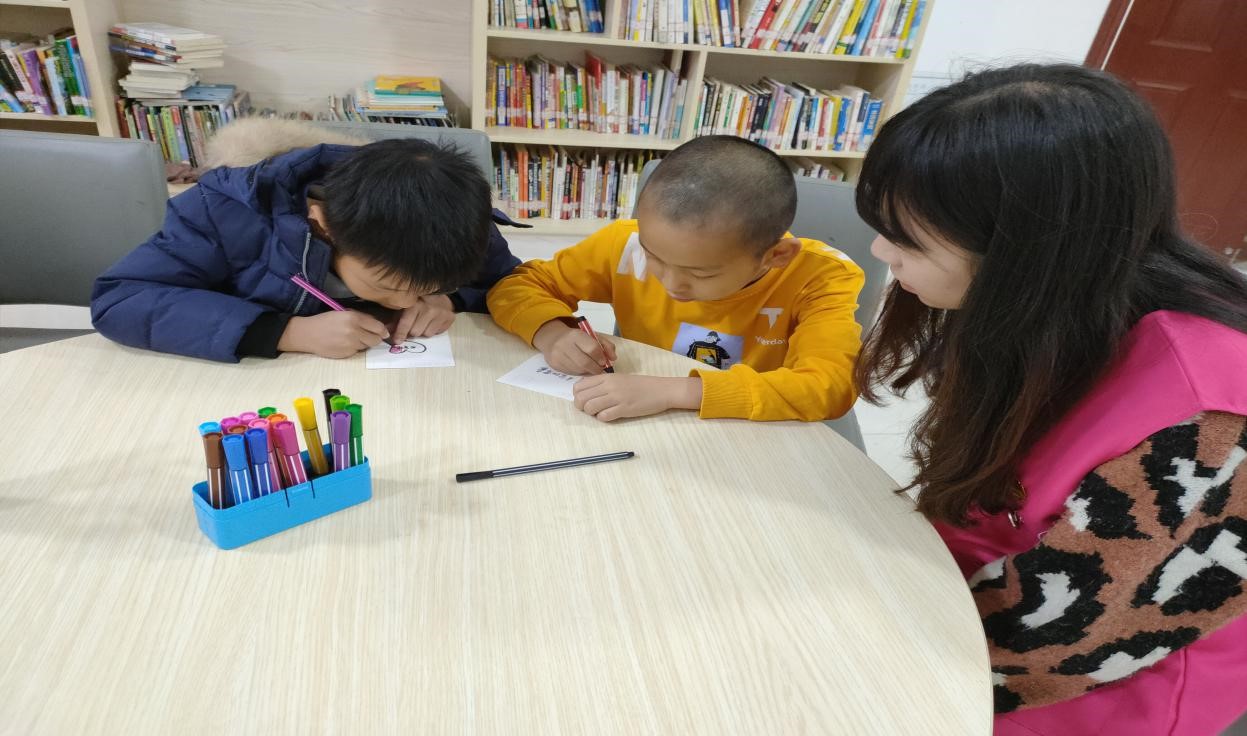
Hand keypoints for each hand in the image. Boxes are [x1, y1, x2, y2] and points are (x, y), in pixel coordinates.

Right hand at [277, 310, 388, 358]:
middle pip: (376, 340)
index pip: (378, 327)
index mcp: (354, 318)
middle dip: (375, 339)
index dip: (382, 331)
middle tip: (370, 336)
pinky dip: (354, 348)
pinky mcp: (346, 354)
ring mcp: (350, 345)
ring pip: (367, 346)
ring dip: (364, 343)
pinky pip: (357, 352)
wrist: (307, 334)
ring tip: (353, 338)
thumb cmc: (325, 321)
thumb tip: (378, 326)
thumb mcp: (343, 313)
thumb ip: (361, 318)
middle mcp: (354, 332)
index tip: (384, 332)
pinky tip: (345, 344)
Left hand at [392, 295, 455, 339]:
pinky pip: (436, 333)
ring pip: (426, 334)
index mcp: (415, 304)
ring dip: (423, 331)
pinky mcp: (449, 318)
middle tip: (413, 326)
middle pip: (415, 332)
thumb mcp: (406, 307)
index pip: (406, 323)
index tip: (396, 341)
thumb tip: (387, 331)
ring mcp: (440, 314)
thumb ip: (396, 319)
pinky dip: (433, 330)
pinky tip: (432, 322)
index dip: (400, 333)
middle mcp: (428, 309)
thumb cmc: (420, 302)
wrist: (442, 296)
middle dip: (412, 332)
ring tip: (424, 323)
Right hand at [532, 319, 617, 374]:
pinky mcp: (554, 365)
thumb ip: (606, 345)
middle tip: (600, 369)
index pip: (592, 348)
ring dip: (588, 371)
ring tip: (591, 368)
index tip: (604, 361)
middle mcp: (565, 344)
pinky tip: (581, 368)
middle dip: (596, 368)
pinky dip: (579, 373)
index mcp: (576, 335)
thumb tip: (614, 358)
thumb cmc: (576, 338)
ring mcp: (558, 355)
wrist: (553, 339)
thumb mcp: (591, 336)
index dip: (601, 357)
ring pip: (578, 369)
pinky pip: (571, 373)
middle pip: (585, 362)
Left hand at [573, 375, 701, 421]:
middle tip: (590, 410)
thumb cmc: (640, 385)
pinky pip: (604, 416)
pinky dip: (603, 418)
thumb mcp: (619, 379)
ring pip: (590, 407)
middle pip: (581, 398)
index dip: (577, 396)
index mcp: (606, 377)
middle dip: (581, 407)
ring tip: (599, 413)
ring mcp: (616, 397)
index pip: (579, 386)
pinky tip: (610, 415)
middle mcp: (609, 386)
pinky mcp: (624, 409)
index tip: (584, 400)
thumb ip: (602, 384)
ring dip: (591, 413)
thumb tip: (585, 394)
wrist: (661, 390)